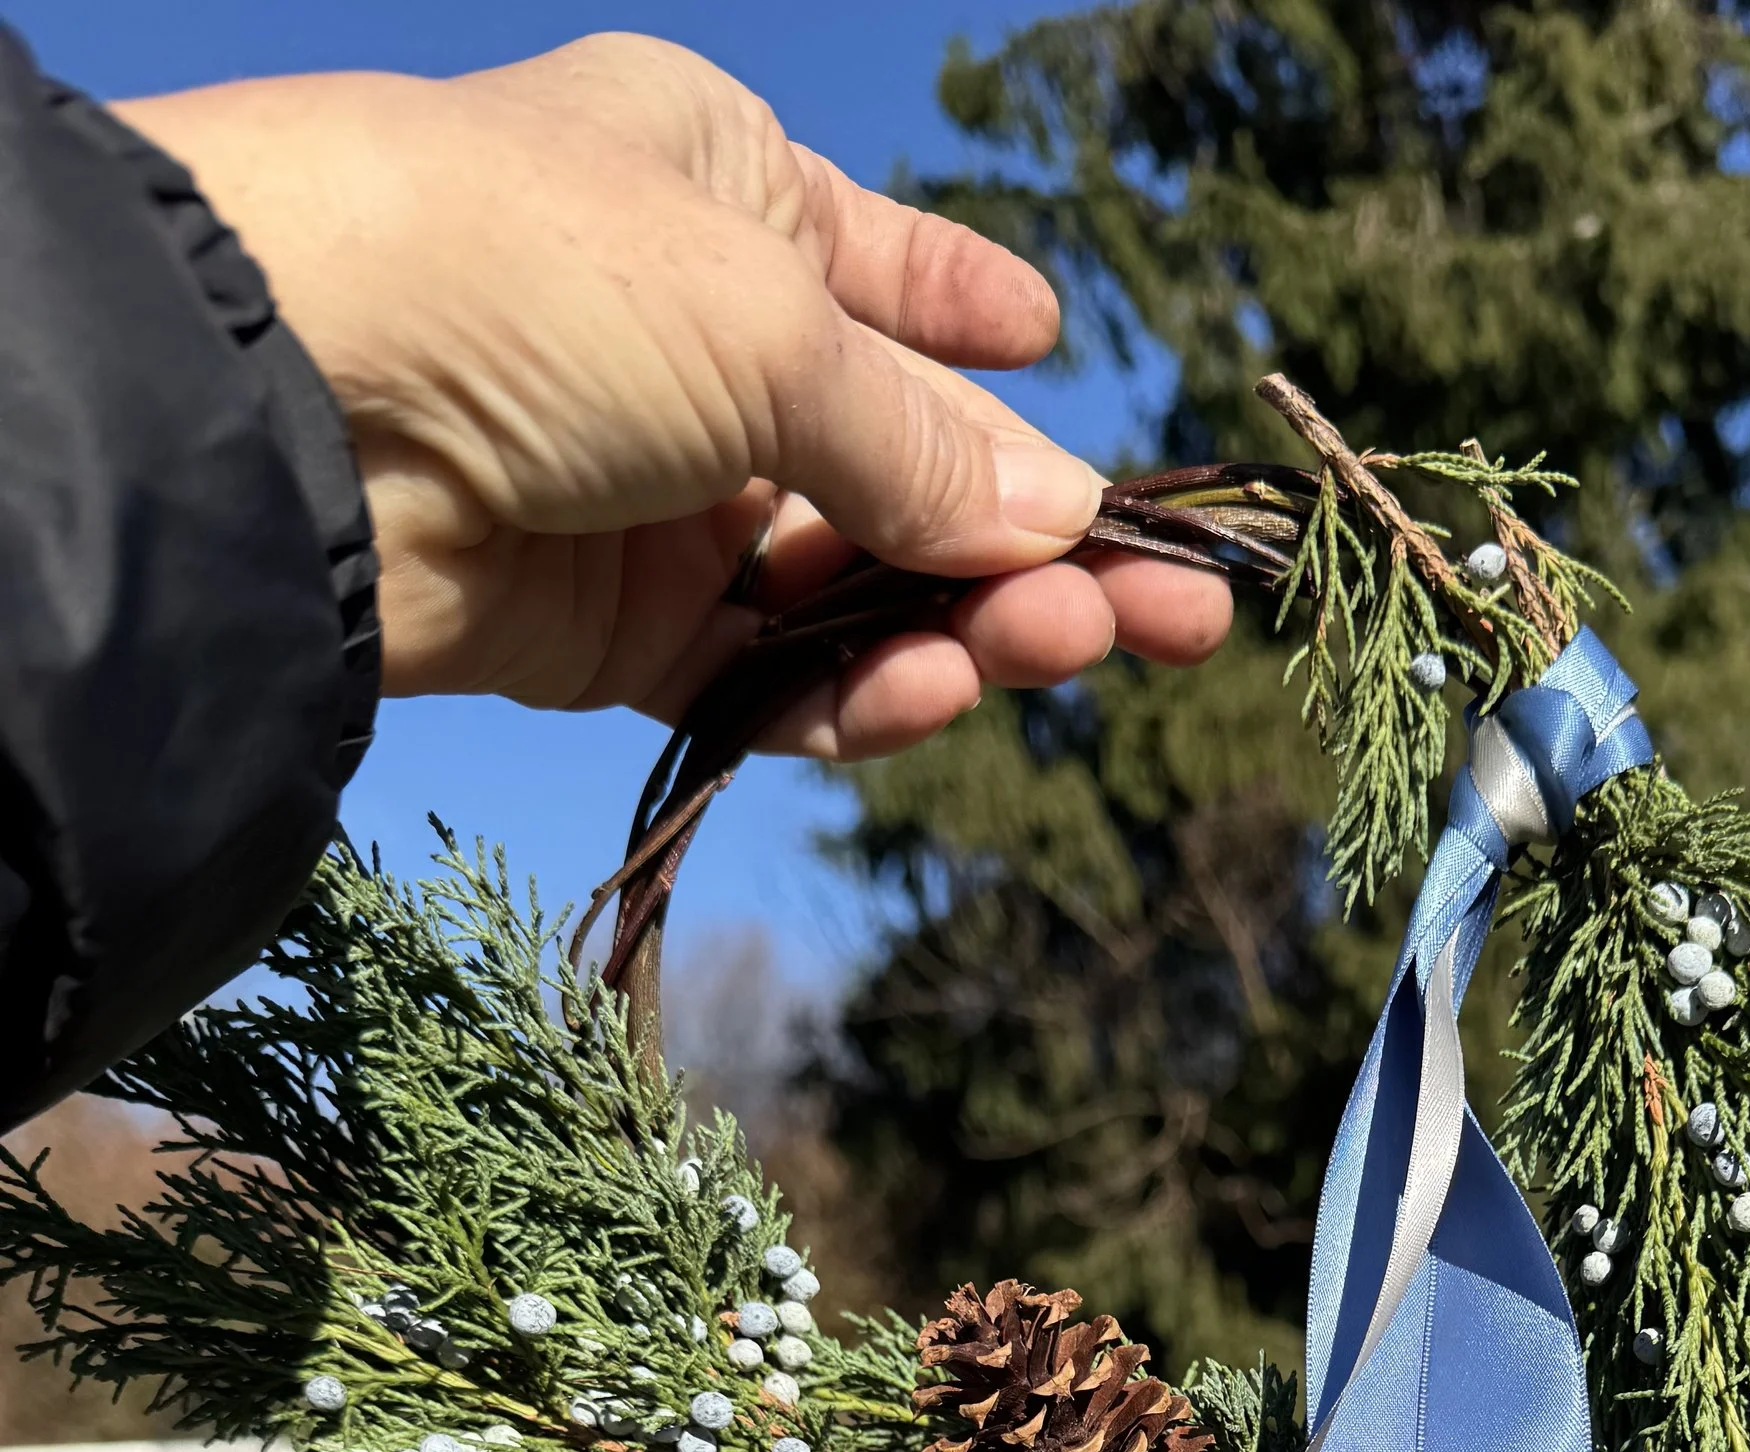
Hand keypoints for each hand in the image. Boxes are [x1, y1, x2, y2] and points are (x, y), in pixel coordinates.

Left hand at [115, 34, 1230, 757]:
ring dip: (962, 626)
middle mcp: (687, 331)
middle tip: (1175, 620)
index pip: (887, 271)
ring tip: (1074, 654)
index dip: (981, 327)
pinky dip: (852, 693)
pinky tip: (935, 694)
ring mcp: (648, 489)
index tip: (1067, 360)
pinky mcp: (606, 628)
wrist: (297, 405)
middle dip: (1032, 538)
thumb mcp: (772, 330)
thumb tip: (1062, 526)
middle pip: (899, 460)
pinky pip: (765, 671)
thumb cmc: (533, 273)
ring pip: (847, 580)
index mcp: (717, 181)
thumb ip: (922, 449)